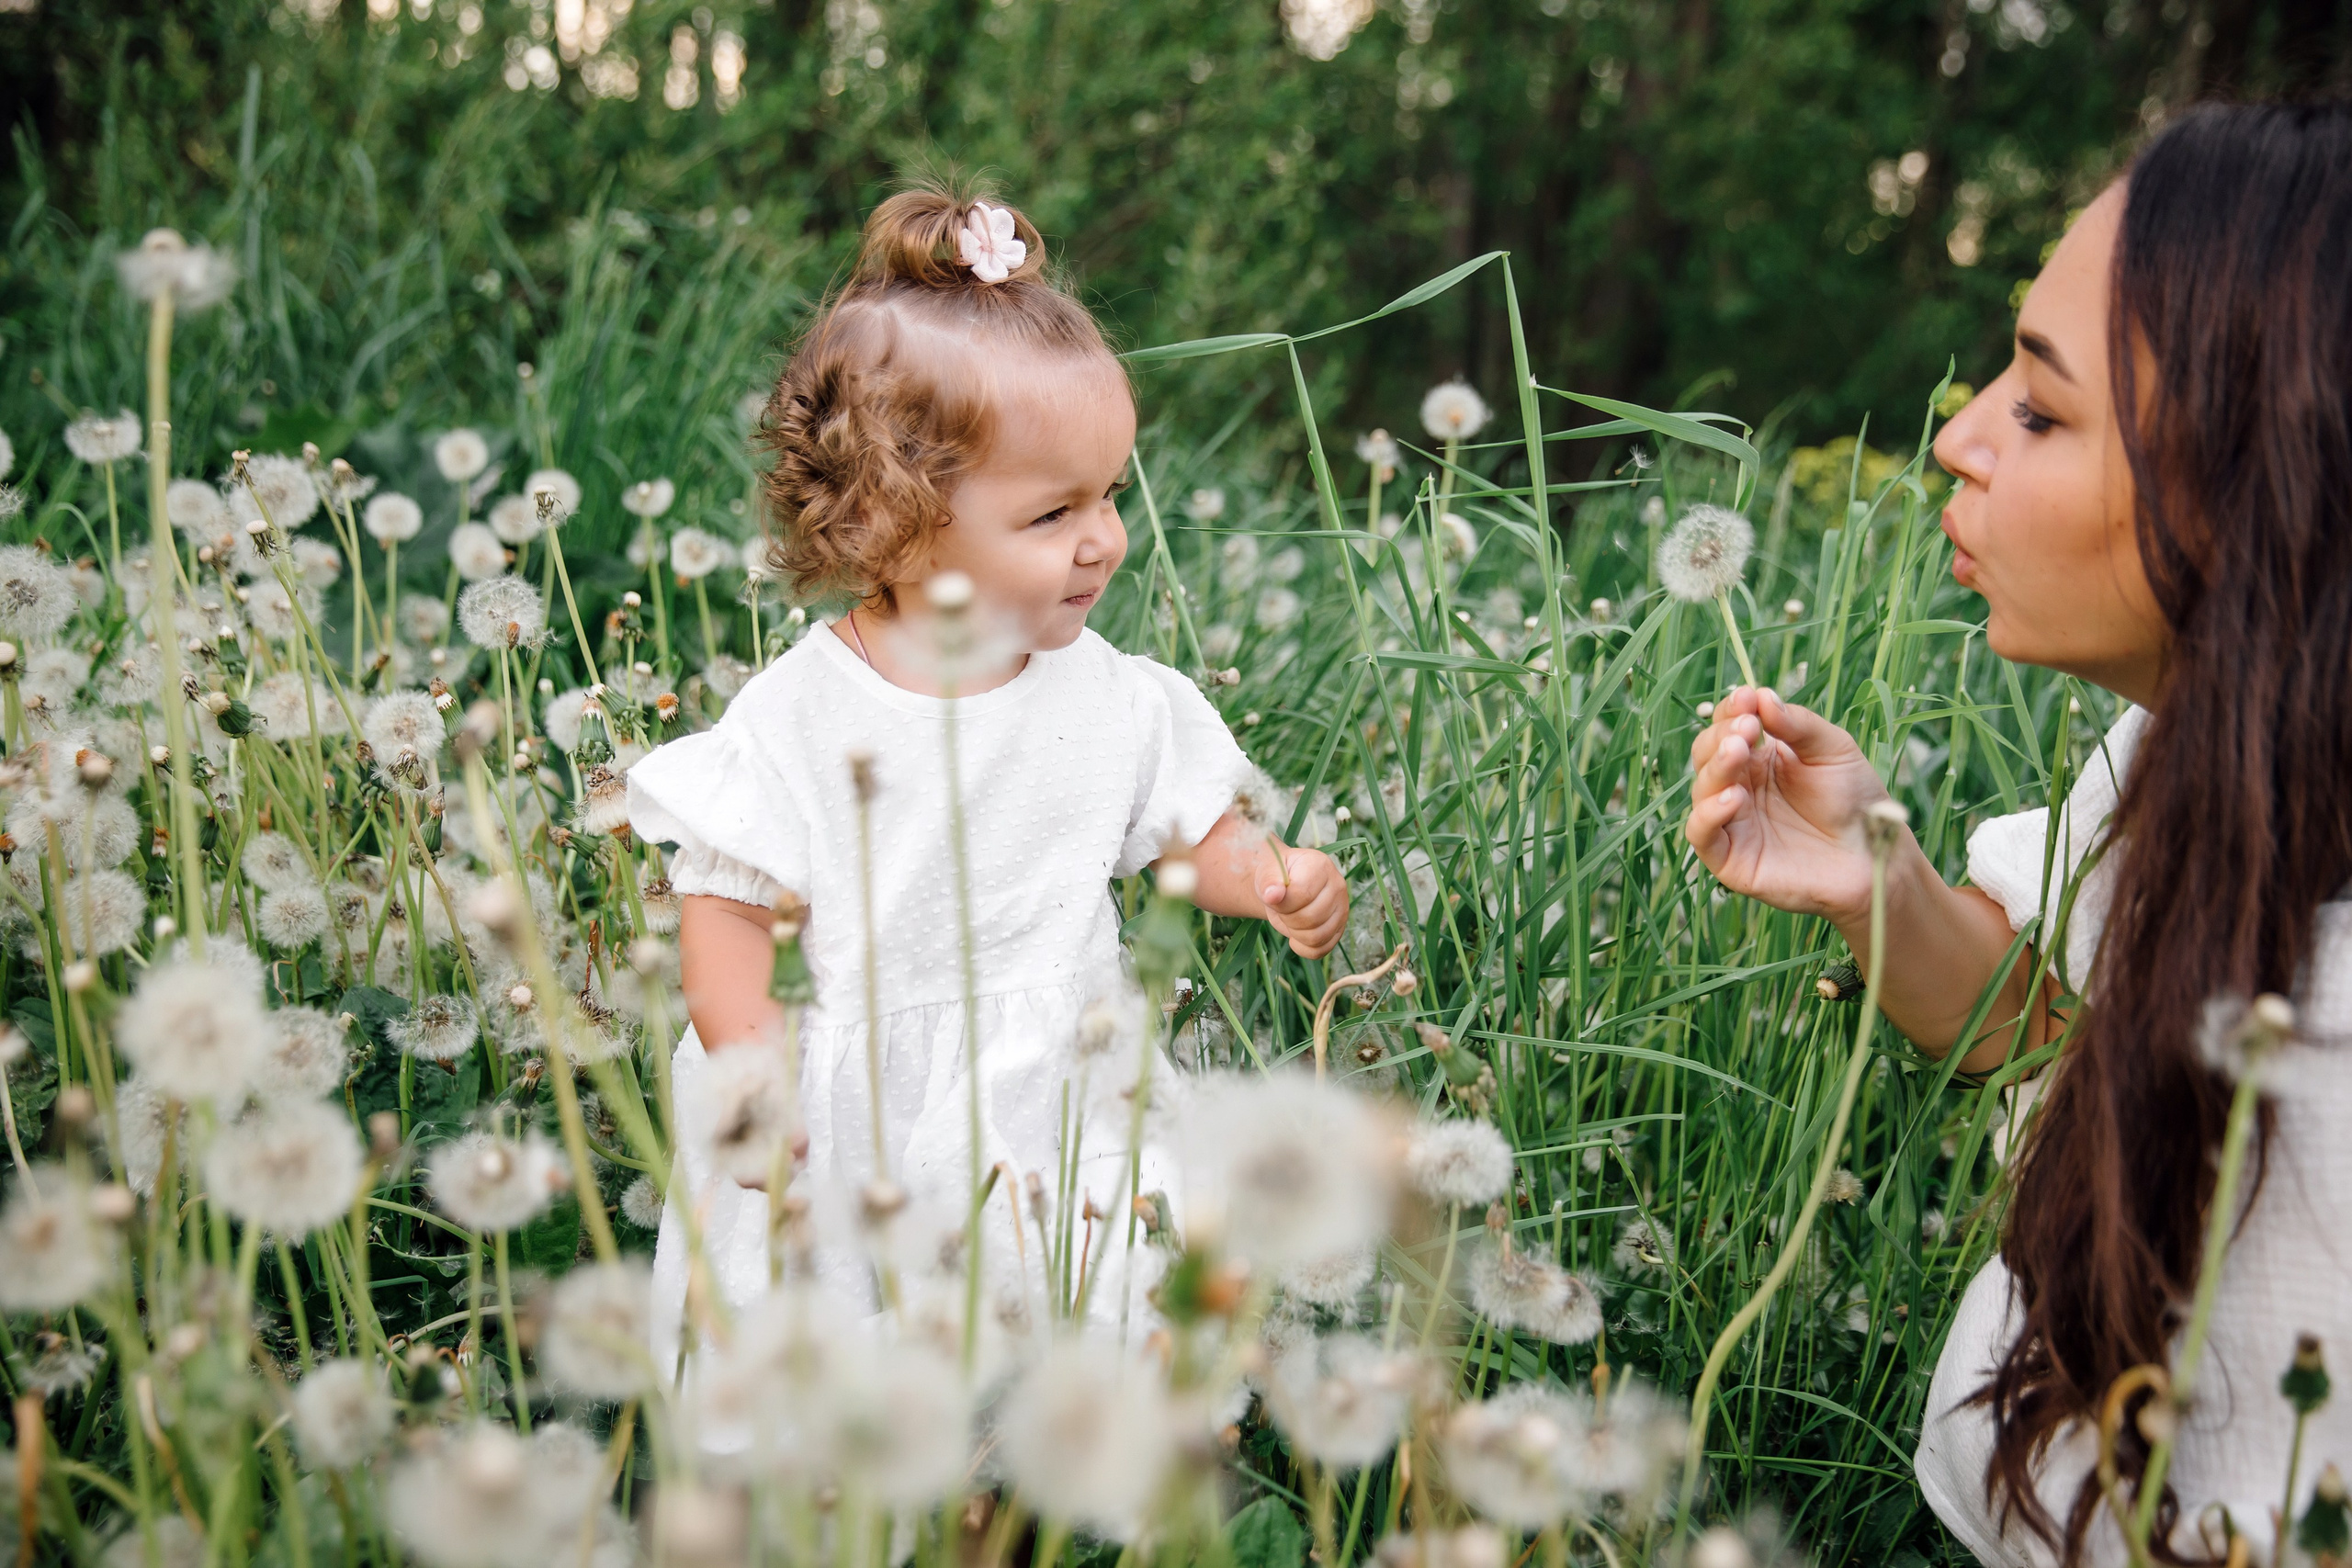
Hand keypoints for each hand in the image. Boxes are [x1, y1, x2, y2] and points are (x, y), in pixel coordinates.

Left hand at [1260, 843, 1348, 957]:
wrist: (1283, 887)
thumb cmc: (1276, 877)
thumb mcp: (1267, 871)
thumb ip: (1269, 881)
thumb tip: (1272, 896)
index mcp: (1321, 866)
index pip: (1303, 894)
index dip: (1283, 903)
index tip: (1275, 896)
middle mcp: (1338, 886)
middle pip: (1311, 918)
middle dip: (1287, 918)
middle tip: (1282, 908)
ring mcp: (1342, 910)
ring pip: (1317, 937)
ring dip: (1294, 933)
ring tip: (1289, 918)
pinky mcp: (1338, 930)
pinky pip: (1320, 951)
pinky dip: (1302, 948)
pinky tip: (1294, 936)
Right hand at [1684, 686, 1896, 925]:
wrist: (1876, 856)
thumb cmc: (1857, 801)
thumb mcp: (1833, 749)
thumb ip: (1797, 724)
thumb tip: (1761, 695)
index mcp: (1760, 760)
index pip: (1727, 728)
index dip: (1731, 711)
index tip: (1747, 699)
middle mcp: (1740, 788)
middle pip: (1707, 754)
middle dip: (1721, 735)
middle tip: (1747, 727)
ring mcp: (1733, 823)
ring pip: (1701, 789)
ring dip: (1715, 767)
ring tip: (1739, 752)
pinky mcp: (1730, 859)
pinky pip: (1701, 834)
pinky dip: (1708, 813)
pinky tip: (1733, 798)